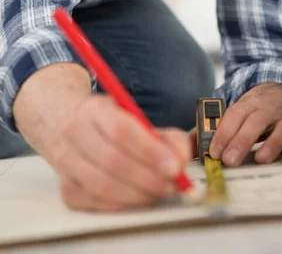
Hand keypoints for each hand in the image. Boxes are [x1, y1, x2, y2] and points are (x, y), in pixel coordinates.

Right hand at [51, 94, 191, 211]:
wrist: (71, 126)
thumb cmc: (114, 125)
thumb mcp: (139, 119)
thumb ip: (167, 137)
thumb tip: (182, 160)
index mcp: (95, 109)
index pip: (121, 131)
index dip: (150, 152)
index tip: (175, 167)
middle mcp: (74, 132)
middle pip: (113, 161)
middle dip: (149, 177)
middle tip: (174, 184)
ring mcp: (65, 161)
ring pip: (103, 186)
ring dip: (139, 194)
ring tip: (161, 192)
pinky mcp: (66, 187)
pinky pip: (96, 202)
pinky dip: (123, 205)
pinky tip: (140, 198)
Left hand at [209, 83, 281, 165]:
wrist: (281, 90)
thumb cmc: (253, 110)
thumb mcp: (234, 114)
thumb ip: (213, 130)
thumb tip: (189, 148)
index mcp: (247, 105)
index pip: (233, 116)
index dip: (223, 134)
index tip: (213, 152)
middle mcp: (266, 110)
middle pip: (254, 123)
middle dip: (241, 141)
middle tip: (230, 160)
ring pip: (281, 129)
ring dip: (272, 143)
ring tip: (262, 159)